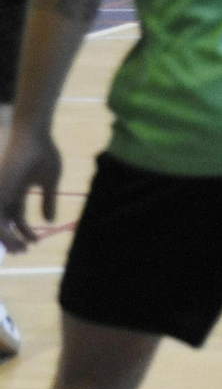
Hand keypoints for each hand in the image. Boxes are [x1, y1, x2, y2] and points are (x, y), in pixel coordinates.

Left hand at [0, 130, 61, 251]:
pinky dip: (4, 233)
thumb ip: (48, 200)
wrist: (32, 136)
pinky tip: (17, 239)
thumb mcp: (49, 181)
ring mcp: (0, 194)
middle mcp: (4, 194)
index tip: (36, 242)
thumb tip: (49, 222)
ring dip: (8, 240)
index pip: (16, 218)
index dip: (24, 231)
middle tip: (23, 252)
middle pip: (3, 224)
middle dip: (13, 240)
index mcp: (15, 191)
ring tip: (22, 249)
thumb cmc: (42, 152)